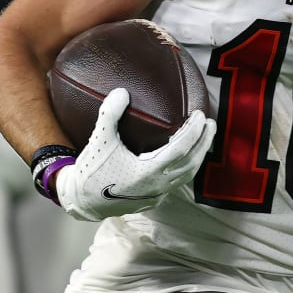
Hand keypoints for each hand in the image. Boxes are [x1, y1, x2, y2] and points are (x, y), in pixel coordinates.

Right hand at [55, 88, 215, 221]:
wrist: (81, 201)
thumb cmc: (91, 171)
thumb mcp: (99, 140)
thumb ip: (110, 114)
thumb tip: (122, 91)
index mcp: (148, 172)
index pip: (181, 150)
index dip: (194, 132)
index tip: (201, 116)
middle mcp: (157, 186)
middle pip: (191, 164)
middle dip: (204, 143)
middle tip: (211, 124)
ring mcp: (157, 195)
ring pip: (186, 175)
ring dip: (198, 156)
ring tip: (204, 138)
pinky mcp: (153, 200)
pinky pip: (177, 182)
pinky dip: (186, 167)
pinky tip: (186, 156)